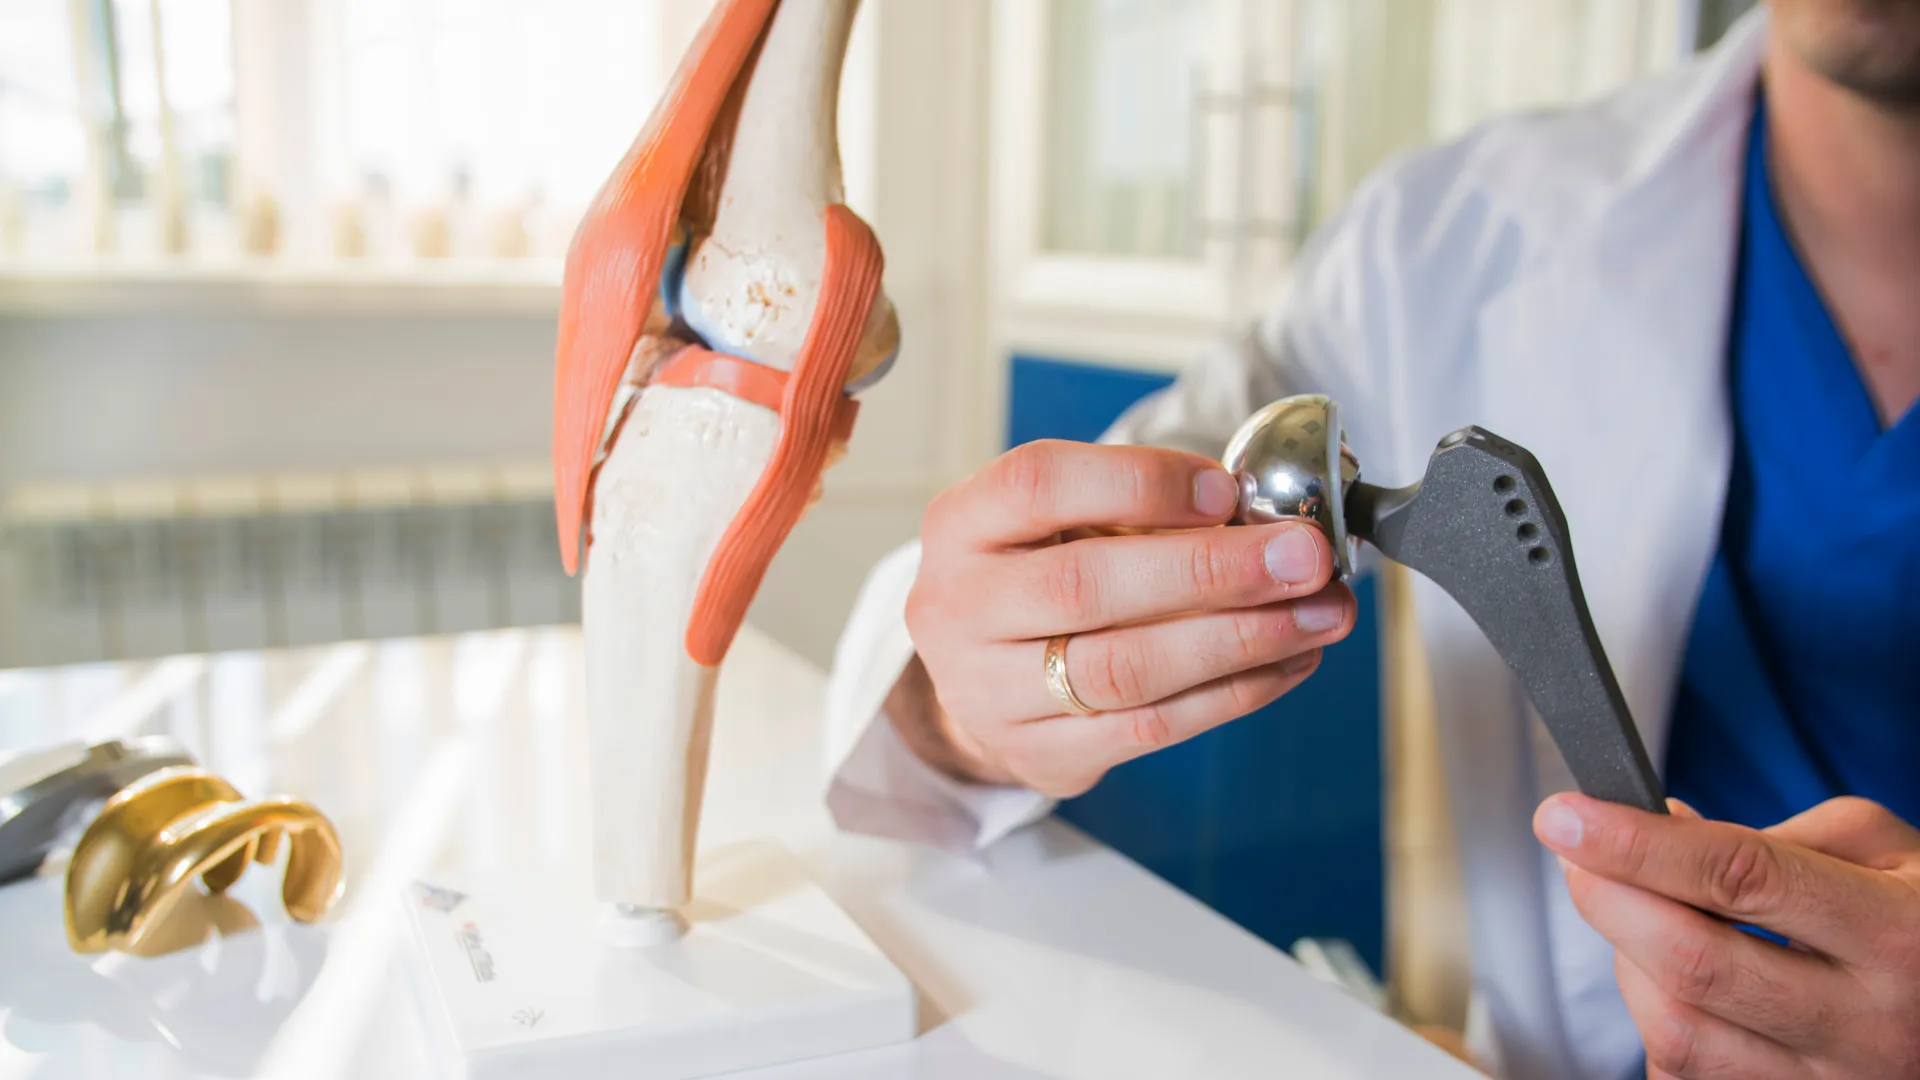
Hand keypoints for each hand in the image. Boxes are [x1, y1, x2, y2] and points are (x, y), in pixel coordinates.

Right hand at [903, 440, 1353, 796]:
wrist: (978, 681)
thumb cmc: (1040, 575)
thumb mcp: (1062, 521)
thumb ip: (1143, 509)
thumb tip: (1263, 518)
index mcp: (962, 524)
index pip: (1040, 486)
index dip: (1140, 483)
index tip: (1228, 491)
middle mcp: (960, 606)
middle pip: (1086, 587)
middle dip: (1212, 570)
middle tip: (1304, 558)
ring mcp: (990, 691)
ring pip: (1125, 668)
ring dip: (1240, 640)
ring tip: (1320, 613)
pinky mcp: (1040, 754)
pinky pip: (1150, 728)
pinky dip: (1234, 693)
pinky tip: (1290, 661)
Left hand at [1534, 793, 1919, 1078]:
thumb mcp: (1889, 852)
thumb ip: (1778, 833)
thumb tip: (1664, 827)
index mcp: (1896, 935)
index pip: (1742, 878)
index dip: (1638, 844)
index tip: (1567, 817)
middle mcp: (1868, 1022)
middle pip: (1695, 964)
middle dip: (1611, 899)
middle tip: (1576, 854)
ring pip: (1679, 1033)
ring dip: (1627, 963)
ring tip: (1631, 914)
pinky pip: (1688, 1077)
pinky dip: (1655, 1022)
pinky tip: (1666, 978)